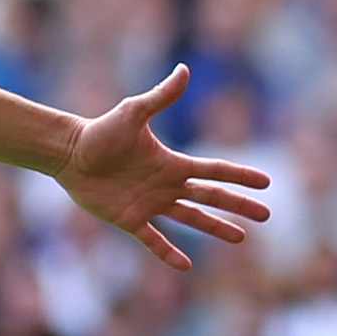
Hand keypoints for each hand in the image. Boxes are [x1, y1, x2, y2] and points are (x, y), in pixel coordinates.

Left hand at [53, 65, 271, 270]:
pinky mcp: (129, 220)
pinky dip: (168, 253)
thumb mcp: (132, 113)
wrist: (70, 153)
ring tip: (240, 238)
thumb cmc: (100, 132)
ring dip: (216, 227)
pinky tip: (186, 266)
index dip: (240, 175)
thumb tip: (184, 69)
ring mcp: (150, 204)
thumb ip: (160, 97)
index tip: (266, 181)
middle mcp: (166, 185)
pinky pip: (153, 240)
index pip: (214, 170)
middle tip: (267, 215)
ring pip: (191, 219)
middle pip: (211, 197)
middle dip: (239, 205)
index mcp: (172, 163)